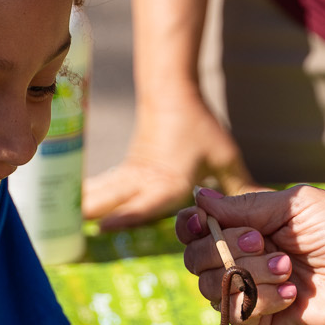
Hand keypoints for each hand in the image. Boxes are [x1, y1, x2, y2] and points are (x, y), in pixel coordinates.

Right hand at [82, 96, 254, 231]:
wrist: (171, 93)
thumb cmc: (200, 128)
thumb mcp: (225, 158)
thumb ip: (241, 187)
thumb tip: (267, 206)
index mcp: (168, 180)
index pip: (146, 201)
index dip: (127, 215)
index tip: (105, 227)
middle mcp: (144, 179)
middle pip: (111, 197)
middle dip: (92, 214)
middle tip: (65, 231)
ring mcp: (130, 173)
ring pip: (102, 192)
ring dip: (84, 207)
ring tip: (57, 225)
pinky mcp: (124, 169)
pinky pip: (103, 187)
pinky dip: (87, 198)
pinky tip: (73, 210)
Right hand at [176, 184, 324, 324]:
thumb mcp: (296, 206)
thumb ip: (245, 205)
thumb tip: (197, 197)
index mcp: (251, 227)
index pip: (199, 227)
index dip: (192, 224)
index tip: (201, 220)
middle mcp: (245, 259)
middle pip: (195, 255)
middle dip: (225, 245)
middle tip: (264, 242)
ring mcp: (249, 292)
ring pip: (209, 283)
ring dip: (248, 271)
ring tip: (288, 270)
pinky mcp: (258, 323)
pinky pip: (232, 311)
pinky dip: (260, 297)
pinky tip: (291, 294)